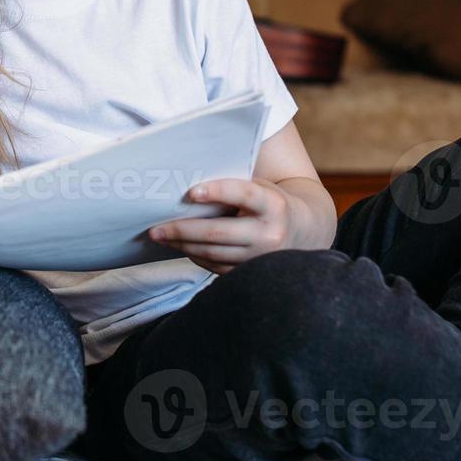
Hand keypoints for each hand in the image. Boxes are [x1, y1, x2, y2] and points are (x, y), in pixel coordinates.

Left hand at [148, 177, 295, 273]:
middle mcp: (269, 234)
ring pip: (212, 253)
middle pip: (218, 232)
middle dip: (182, 230)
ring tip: (160, 237)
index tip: (191, 191)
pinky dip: (195, 256)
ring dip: (182, 244)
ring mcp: (261, 258)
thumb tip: (187, 188)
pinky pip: (216, 266)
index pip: (244, 195)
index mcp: (273, 205)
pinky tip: (180, 246)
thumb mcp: (261, 188)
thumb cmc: (271, 202)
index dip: (218, 192)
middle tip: (154, 228)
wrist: (305, 231)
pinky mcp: (252, 273)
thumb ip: (235, 187)